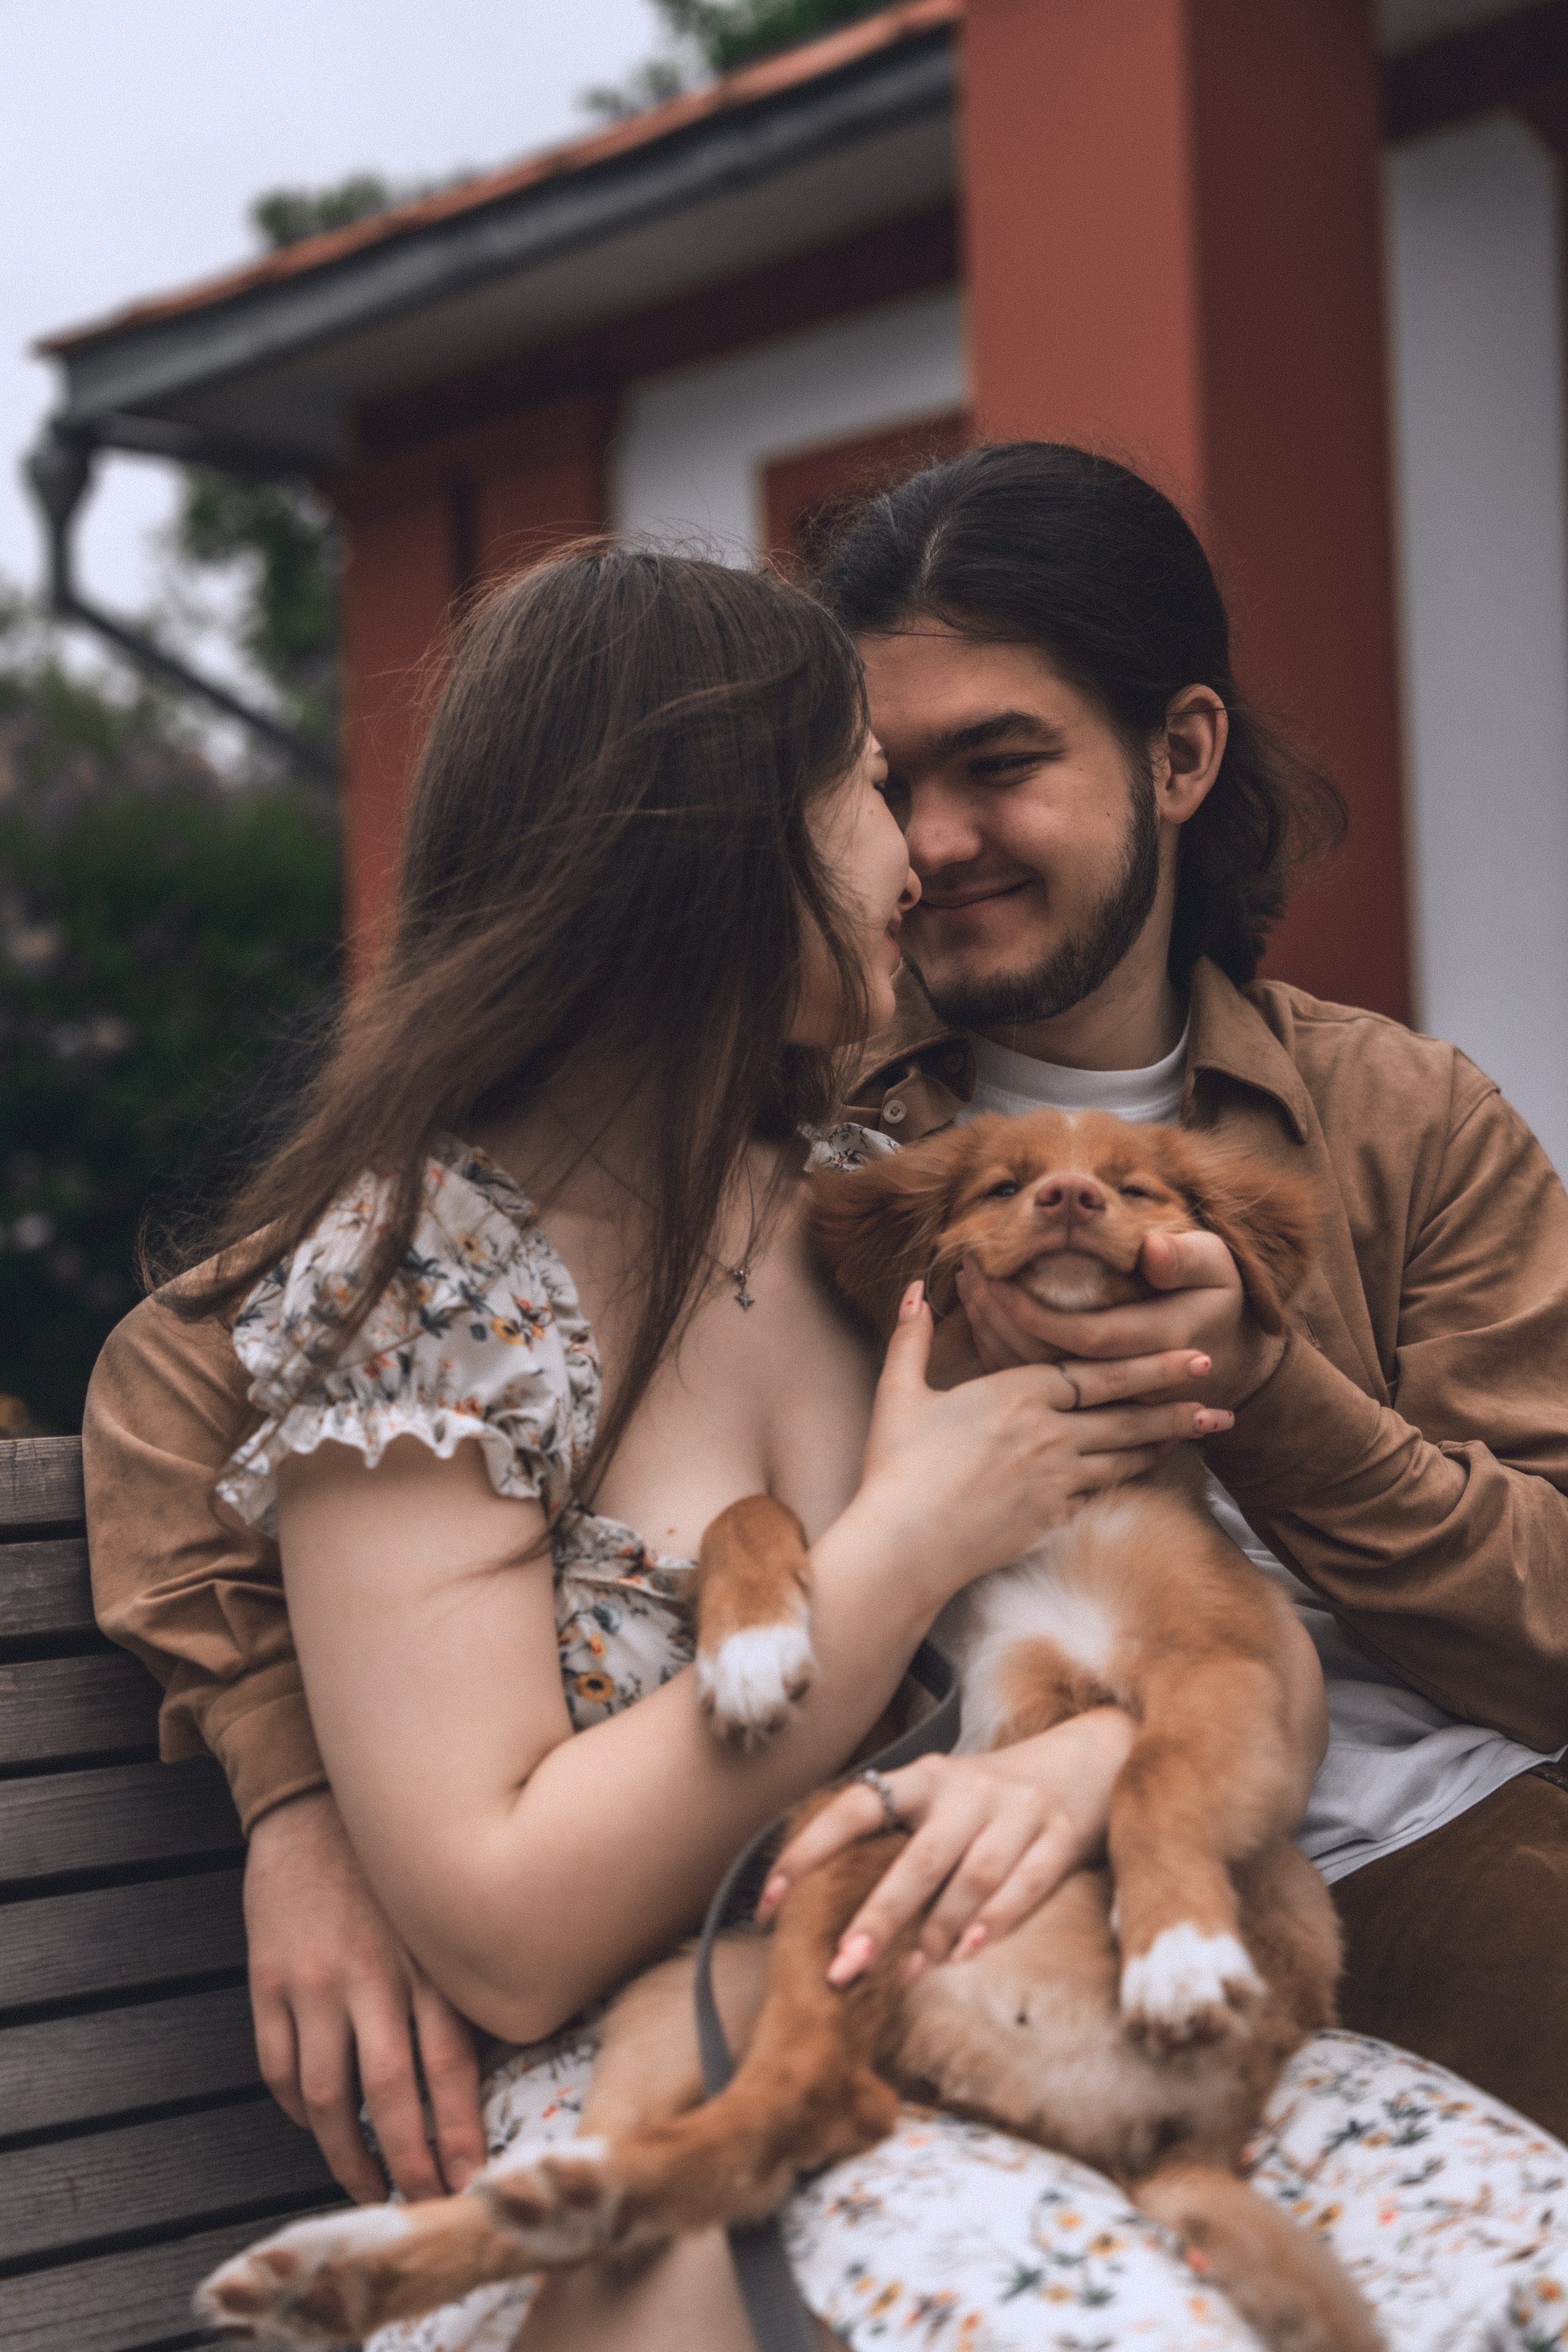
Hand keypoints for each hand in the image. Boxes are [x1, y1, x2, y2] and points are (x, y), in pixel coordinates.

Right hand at [244, 1788, 484, 2202]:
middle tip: (421, 2203)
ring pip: (328, 2098)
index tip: (470, 2180)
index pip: (450, 2065)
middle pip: (391, 2094)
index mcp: (425, 1959)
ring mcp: (314, 1982)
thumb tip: (487, 2067)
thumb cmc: (392, 1870)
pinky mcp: (268, 1982)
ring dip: (348, 2156)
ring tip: (368, 2185)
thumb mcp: (437, 1916)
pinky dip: (299, 2112)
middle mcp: (372, 1975)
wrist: (313, 1805)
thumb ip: (456, 1982)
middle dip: (408, 2161)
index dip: (459, 2131)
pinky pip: (280, 2070)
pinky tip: (319, 2129)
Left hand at [755, 1709, 1137, 1980]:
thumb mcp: (938, 1802)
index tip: (768, 1904)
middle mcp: (966, 1791)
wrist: (1087, 1759)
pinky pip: (1026, 1883)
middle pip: (917, 1858)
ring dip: (936, 1932)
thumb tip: (822, 1910)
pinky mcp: (1060, 1835)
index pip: (853, 1808)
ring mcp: (1016, 1811)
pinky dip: (996, 1921)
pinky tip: (966, 1954)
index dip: (807, 1851)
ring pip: (971, 1876)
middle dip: (877, 1917)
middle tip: (841, 1969)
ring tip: (905, 1976)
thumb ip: (895, 1842)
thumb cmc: (990, 1800)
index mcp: (922, 1779)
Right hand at [849, 1283, 1232, 1606]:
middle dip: (1177, 1396)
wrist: (903, 1546)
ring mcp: (1055, 1479)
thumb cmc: (897, 1467)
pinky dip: (1129, 1477)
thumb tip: (916, 1288)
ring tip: (1205, 1426)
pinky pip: (1099, 1491)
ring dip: (1167, 1438)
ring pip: (1125, 1454)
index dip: (1150, 1363)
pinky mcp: (1052, 1518)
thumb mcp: (900, 1392)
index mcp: (1017, 1394)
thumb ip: (913, 1337)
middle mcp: (1048, 1433)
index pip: (1099, 1373)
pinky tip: (1149, 1468)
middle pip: (1126, 1411)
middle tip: (1219, 1383)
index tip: (1192, 1354)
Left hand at [957, 1230, 1282, 1407]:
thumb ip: (1185, 1257)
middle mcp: (1131, 1384)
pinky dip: (1000, 1352)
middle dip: (1001, 1319)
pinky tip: (981, 1317)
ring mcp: (1108, 1402)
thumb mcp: (1217, 1266)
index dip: (1039, 1314)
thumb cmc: (1216, 1300)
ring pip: (1035, 1382)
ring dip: (993, 1334)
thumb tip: (1152, 1249)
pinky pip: (1035, 1389)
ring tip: (967, 1286)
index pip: (1088, 1338)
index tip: (1000, 1279)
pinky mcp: (1088, 1407)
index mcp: (1163, 1342)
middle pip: (1049, 1364)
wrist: (1229, 1361)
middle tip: (968, 1272)